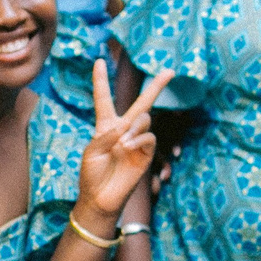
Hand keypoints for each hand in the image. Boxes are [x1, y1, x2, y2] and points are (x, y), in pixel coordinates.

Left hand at [77, 65, 173, 217]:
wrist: (101, 199)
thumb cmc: (91, 175)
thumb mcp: (91, 152)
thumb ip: (105, 136)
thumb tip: (125, 127)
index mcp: (105, 127)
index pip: (103, 99)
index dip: (101, 81)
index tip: (99, 61)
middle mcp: (123, 130)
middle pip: (141, 103)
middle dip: (156, 87)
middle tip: (169, 71)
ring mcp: (136, 141)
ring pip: (145, 119)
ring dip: (135, 127)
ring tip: (123, 143)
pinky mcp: (146, 154)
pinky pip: (148, 137)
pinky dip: (138, 138)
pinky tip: (127, 147)